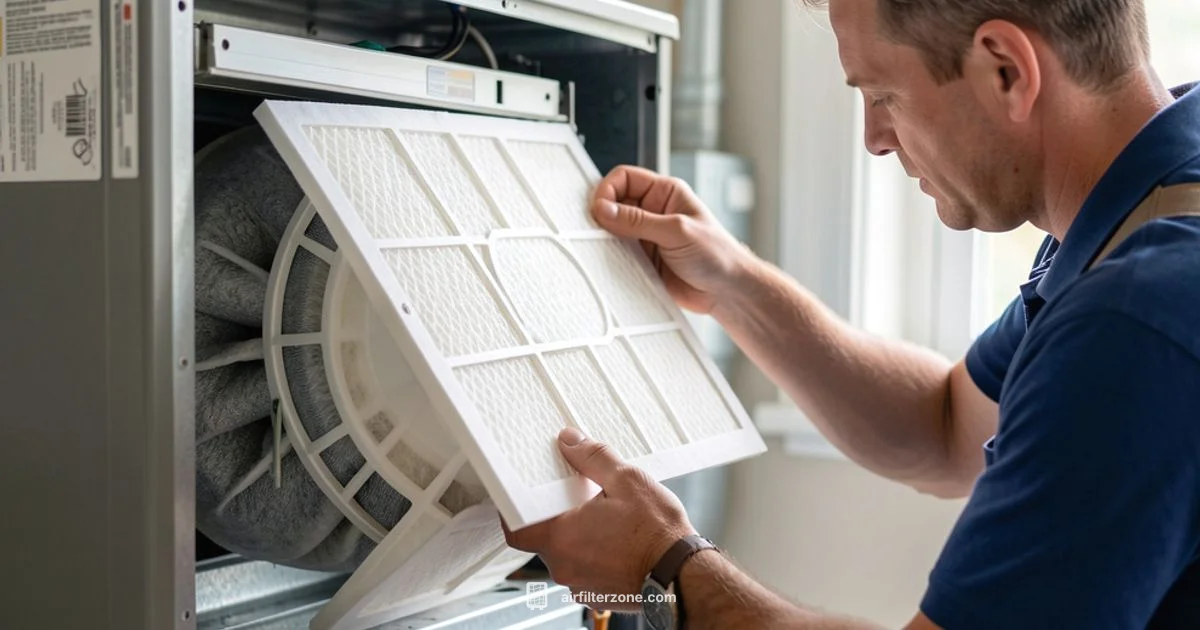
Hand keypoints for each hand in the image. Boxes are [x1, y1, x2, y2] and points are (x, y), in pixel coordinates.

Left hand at [503, 427, 695, 610]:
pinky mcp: (598, 593)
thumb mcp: (626, 480)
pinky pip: (584, 568)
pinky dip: (592, 552)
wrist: (685, 575)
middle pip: (542, 539)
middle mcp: (565, 567)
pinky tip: (614, 538)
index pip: (516, 529)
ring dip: (576, 536)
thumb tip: (570, 441)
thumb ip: (592, 458)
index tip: (520, 497)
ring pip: (565, 554)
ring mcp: (581, 584)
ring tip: (602, 517)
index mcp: (562, 539)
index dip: (514, 511)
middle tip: (575, 497)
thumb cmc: (658, 534)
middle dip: (556, 517)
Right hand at [591, 165, 755, 313]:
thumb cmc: (718, 255)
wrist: (727, 292)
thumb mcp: (677, 231)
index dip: (607, 189)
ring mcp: (646, 236)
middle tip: (596, 230)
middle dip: (603, 215)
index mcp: (665, 193)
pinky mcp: (642, 260)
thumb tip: (604, 209)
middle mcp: (653, 211)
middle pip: (614, 203)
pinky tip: (614, 263)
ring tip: (606, 247)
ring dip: (606, 238)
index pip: (625, 178)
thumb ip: (638, 220)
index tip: (599, 209)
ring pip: (613, 230)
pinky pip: (618, 254)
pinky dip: (611, 258)